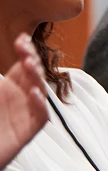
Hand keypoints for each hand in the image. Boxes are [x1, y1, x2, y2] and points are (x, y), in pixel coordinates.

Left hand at [0, 34, 47, 169]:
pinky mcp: (28, 132)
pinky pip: (41, 117)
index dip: (24, 51)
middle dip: (31, 61)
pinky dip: (40, 104)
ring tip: (30, 65)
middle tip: (25, 50)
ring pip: (40, 92)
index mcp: (9, 88)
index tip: (21, 38)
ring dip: (37, 78)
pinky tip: (34, 92)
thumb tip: (2, 64)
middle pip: (33, 76)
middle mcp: (20, 99)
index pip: (22, 65)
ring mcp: (26, 115)